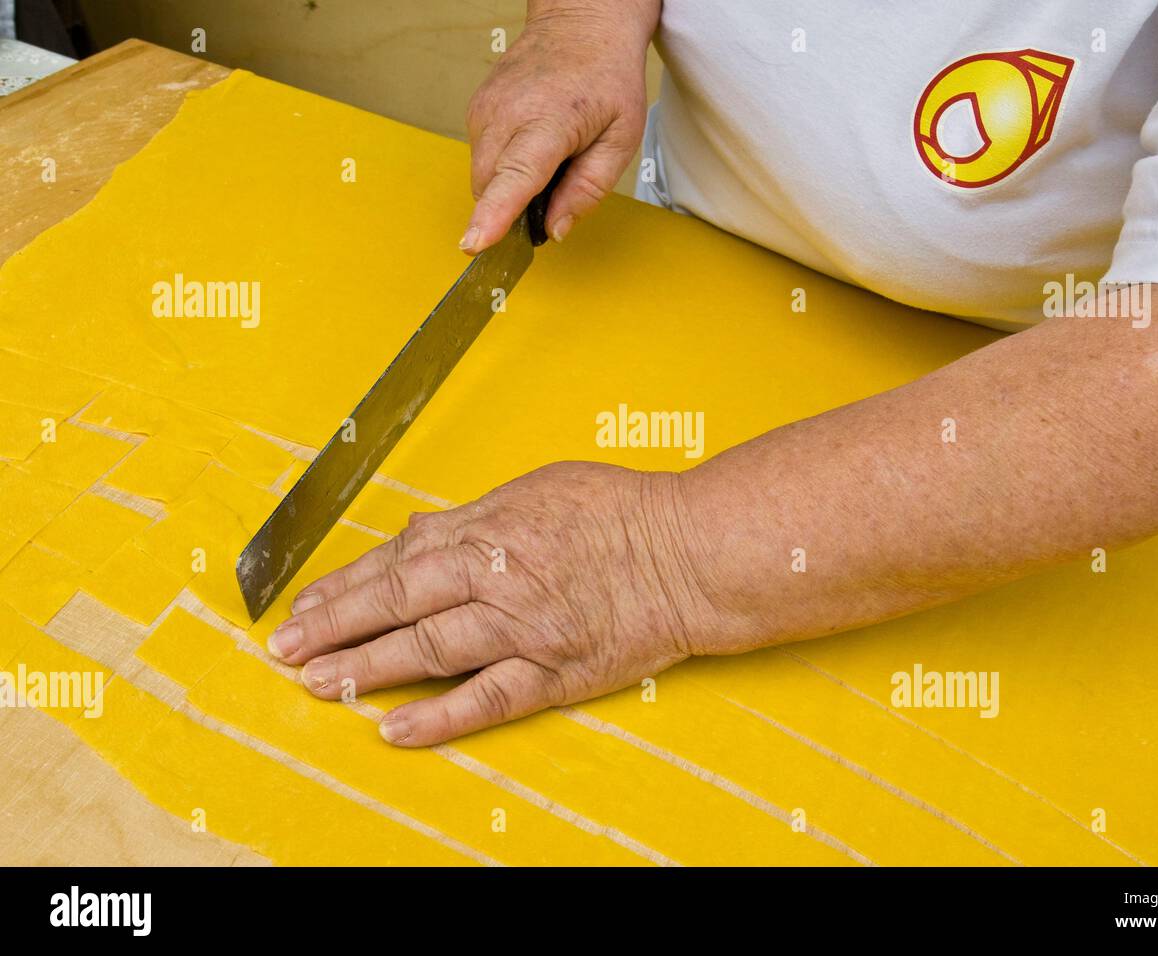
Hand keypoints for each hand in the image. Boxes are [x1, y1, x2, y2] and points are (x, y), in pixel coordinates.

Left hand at [268, 463, 718, 744]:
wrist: (690, 553)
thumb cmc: (622, 514)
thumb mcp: (539, 488)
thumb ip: (472, 516)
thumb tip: (418, 534)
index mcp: (492, 528)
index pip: (397, 559)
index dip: (343, 584)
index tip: (302, 603)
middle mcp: (499, 575)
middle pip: (398, 601)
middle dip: (333, 625)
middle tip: (284, 649)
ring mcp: (525, 627)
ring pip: (430, 648)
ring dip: (368, 667)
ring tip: (318, 683)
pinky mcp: (556, 671)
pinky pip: (488, 697)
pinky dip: (439, 716)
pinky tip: (394, 728)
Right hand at [459, 5, 655, 252]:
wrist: (582, 23)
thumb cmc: (607, 77)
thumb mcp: (621, 139)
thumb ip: (588, 190)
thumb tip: (555, 229)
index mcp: (549, 121)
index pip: (514, 176)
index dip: (494, 215)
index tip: (475, 243)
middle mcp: (507, 113)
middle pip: (491, 187)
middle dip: (514, 206)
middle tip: (557, 182)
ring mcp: (485, 109)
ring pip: (483, 176)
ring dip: (510, 183)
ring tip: (549, 153)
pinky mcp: (476, 109)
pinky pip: (483, 157)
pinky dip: (504, 164)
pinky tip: (532, 142)